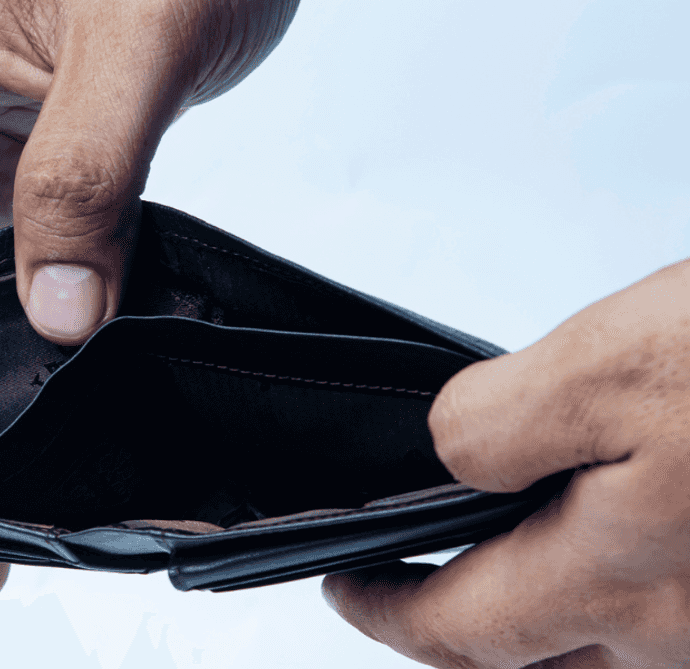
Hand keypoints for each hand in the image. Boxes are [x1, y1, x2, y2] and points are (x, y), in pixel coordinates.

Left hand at [322, 258, 689, 667]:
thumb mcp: (619, 362)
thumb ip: (500, 423)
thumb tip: (446, 457)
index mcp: (625, 578)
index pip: (458, 629)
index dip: (383, 611)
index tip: (344, 587)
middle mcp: (688, 631)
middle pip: (532, 667)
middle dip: (458, 639)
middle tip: (410, 597)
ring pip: (613, 660)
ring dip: (548, 633)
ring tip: (511, 578)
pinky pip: (674, 633)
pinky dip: (622, 608)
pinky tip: (624, 559)